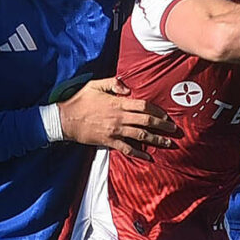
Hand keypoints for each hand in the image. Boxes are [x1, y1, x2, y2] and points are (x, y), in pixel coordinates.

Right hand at [58, 78, 178, 151]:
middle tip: (174, 130)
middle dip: (162, 126)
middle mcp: (119, 117)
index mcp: (117, 103)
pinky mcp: (109, 141)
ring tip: (167, 143)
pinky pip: (127, 149)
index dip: (157, 110)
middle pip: (146, 121)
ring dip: (156, 139)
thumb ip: (113, 83)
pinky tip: (148, 157)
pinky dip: (138, 153)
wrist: (65, 120)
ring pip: (140, 136)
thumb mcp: (95, 85)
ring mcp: (115, 131)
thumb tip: (128, 87)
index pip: (143, 105)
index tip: (166, 114)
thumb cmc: (80, 100)